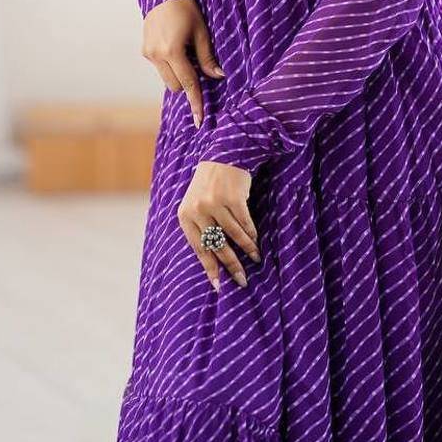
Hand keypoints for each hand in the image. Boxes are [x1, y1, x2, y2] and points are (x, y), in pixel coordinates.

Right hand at [141, 0, 224, 127]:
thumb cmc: (186, 9)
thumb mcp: (202, 31)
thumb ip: (207, 57)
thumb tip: (218, 76)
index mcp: (172, 51)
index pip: (188, 83)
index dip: (196, 101)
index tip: (200, 120)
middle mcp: (156, 55)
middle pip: (176, 85)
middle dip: (188, 81)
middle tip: (197, 61)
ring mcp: (148, 54)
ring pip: (167, 79)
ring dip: (178, 73)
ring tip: (185, 50)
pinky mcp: (145, 51)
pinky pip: (161, 68)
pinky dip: (170, 65)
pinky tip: (175, 46)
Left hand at [177, 159, 260, 291]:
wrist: (222, 155)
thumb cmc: (209, 185)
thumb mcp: (196, 205)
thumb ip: (201, 228)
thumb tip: (214, 260)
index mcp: (185, 216)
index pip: (198, 248)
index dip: (210, 268)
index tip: (219, 286)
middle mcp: (198, 210)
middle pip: (216, 246)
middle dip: (231, 265)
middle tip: (242, 280)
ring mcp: (215, 203)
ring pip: (233, 235)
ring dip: (247, 249)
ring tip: (255, 259)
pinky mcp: (232, 198)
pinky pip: (244, 223)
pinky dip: (251, 234)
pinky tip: (256, 241)